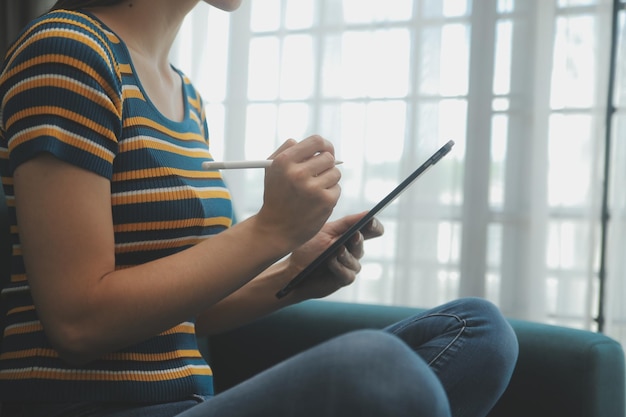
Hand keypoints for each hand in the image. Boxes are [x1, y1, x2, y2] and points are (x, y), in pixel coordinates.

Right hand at [256, 135, 341, 250]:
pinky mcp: (325, 201)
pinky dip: (329, 194)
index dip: (324, 145)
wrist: (275, 229)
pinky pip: (337, 188)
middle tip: (319, 174)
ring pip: (335, 173)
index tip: (326, 150)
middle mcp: (298, 173)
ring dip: (328, 180)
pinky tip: (316, 202)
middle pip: (328, 157)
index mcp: (284, 161)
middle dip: (326, 165)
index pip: (316, 141)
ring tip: (314, 190)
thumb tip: (311, 142)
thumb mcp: (272, 169)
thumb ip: (288, 150)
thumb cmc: (275, 196)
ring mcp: (313, 188)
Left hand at [285, 212, 383, 299]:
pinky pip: (347, 273)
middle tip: (355, 234)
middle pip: (361, 244)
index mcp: (351, 235)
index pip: (371, 230)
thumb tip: (368, 213)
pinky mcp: (345, 279)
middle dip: (357, 240)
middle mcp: (354, 251)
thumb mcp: (326, 231)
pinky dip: (338, 267)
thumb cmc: (310, 248)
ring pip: (354, 260)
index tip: (371, 221)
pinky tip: (330, 261)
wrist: (295, 270)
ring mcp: (350, 265)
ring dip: (345, 255)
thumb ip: (347, 223)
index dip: (374, 225)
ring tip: (337, 250)